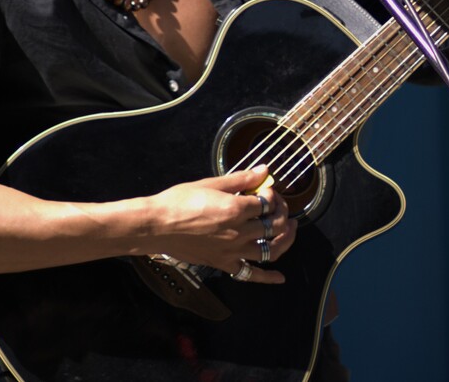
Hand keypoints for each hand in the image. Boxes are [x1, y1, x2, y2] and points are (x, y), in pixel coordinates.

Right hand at [147, 165, 296, 283]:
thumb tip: (264, 170)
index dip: (272, 194)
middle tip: (281, 206)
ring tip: (291, 230)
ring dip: (286, 239)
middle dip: (282, 212)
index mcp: (236, 209)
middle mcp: (239, 232)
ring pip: (271, 250)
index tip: (266, 189)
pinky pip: (250, 274)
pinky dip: (267, 278)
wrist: (157, 225)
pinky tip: (280, 278)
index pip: (268, 202)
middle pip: (274, 225)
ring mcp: (233, 251)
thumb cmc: (179, 201)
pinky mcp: (224, 263)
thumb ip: (241, 179)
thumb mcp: (211, 183)